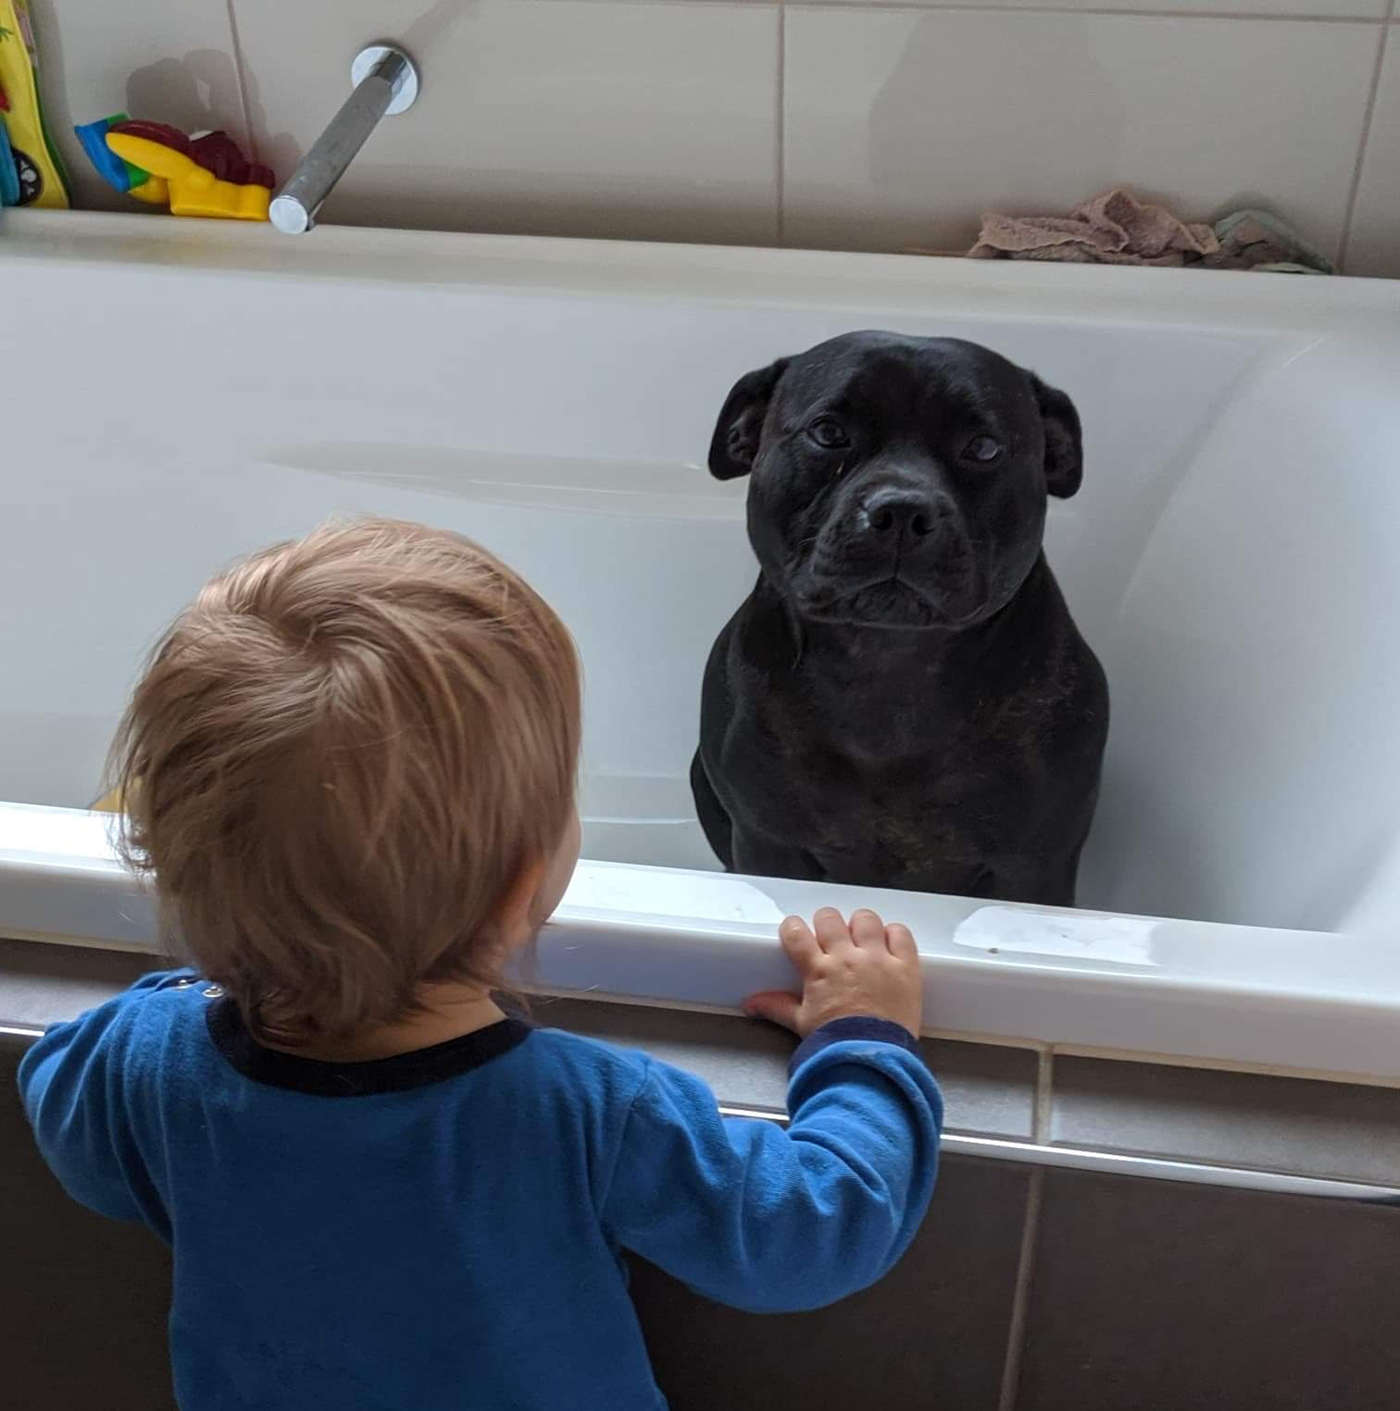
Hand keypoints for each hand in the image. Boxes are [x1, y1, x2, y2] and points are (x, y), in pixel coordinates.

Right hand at [743, 907, 921, 1038]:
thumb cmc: (835, 1043)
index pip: (795, 932)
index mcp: (817, 969)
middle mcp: (846, 957)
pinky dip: (894, 935)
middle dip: (827, 925)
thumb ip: (776, 1007)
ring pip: (865, 919)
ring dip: (861, 927)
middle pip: (830, 918)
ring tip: (862, 941)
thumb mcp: (801, 1023)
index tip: (796, 934)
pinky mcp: (905, 966)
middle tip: (831, 941)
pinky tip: (888, 945)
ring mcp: (877, 959)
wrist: (872, 1059)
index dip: (793, 928)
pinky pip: (900, 933)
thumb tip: (750, 1004)